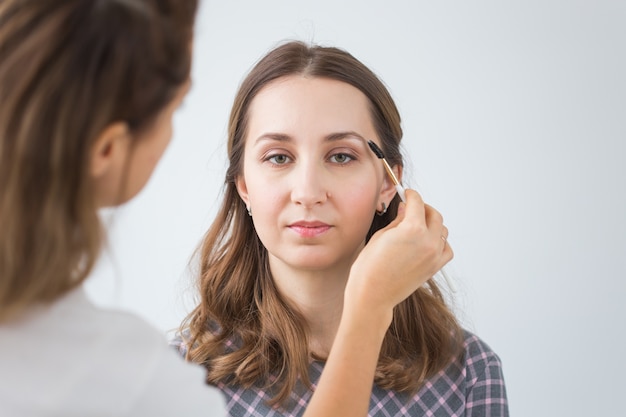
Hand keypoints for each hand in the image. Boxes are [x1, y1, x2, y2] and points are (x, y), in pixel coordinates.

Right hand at [345, 189, 451, 324]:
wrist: (373, 295)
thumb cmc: (370, 267)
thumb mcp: (381, 236)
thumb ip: (398, 221)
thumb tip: (406, 210)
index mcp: (412, 228)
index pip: (417, 202)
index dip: (411, 195)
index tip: (408, 193)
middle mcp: (428, 240)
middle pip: (434, 215)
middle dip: (423, 208)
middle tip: (413, 207)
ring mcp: (434, 255)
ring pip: (443, 231)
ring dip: (433, 224)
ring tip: (419, 225)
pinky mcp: (435, 267)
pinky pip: (446, 249)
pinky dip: (440, 242)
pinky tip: (428, 242)